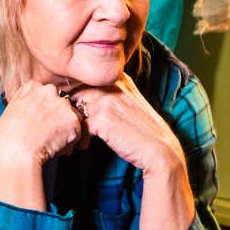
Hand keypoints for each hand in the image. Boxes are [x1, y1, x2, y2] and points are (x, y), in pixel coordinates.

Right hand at [0, 80, 84, 169]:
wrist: (13, 152)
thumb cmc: (5, 139)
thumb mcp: (8, 113)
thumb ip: (24, 108)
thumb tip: (27, 116)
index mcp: (31, 86)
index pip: (46, 96)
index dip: (43, 113)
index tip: (36, 125)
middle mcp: (49, 91)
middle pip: (61, 105)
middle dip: (57, 120)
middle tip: (44, 137)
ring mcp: (62, 105)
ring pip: (71, 119)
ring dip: (64, 132)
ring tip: (49, 145)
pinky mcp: (73, 121)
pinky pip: (77, 134)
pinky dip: (69, 145)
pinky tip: (54, 150)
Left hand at [69, 75, 184, 175]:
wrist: (159, 150)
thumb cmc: (141, 131)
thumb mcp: (128, 104)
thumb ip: (109, 95)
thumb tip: (82, 99)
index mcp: (119, 78)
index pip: (84, 81)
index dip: (76, 100)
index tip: (77, 116)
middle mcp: (112, 85)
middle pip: (75, 93)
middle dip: (69, 112)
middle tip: (72, 129)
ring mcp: (106, 100)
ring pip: (73, 108)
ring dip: (72, 125)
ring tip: (77, 139)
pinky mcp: (103, 118)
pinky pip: (78, 125)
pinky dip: (78, 137)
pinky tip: (84, 145)